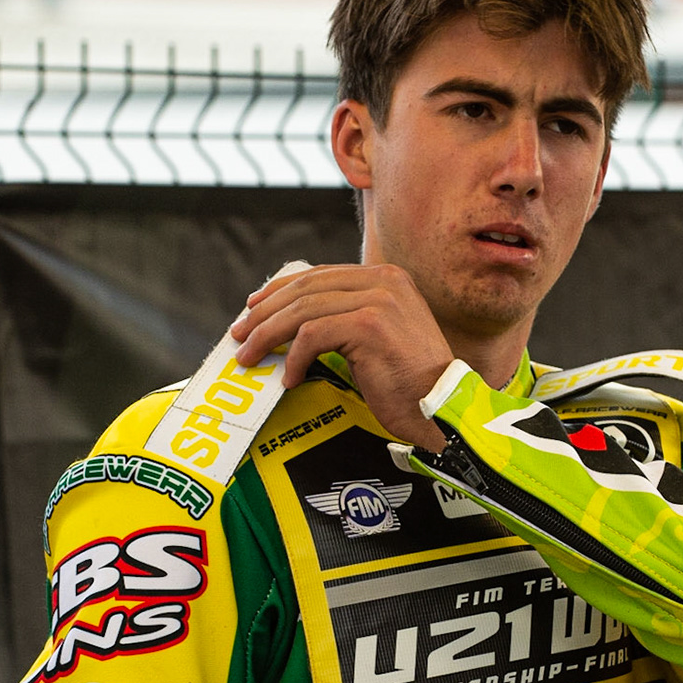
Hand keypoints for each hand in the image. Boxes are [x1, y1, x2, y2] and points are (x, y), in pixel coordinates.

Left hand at [229, 262, 452, 451]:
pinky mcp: (371, 325)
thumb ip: (347, 320)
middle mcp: (385, 281)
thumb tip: (293, 324)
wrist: (442, 407)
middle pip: (306, 289)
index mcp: (387, 278)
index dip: (280, 291)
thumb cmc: (411, 384)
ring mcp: (380, 300)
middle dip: (265, 313)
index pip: (320, 275)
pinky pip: (314, 336)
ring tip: (251, 358)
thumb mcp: (378, 339)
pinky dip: (295, 358)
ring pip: (304, 311)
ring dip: (269, 336)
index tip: (252, 309)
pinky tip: (291, 378)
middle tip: (240, 335)